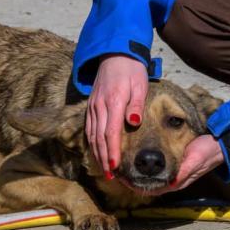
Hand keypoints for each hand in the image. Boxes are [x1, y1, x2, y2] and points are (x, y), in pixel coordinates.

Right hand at [86, 54, 147, 175]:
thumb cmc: (131, 70)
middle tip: (110, 176)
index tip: (115, 167)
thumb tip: (134, 123)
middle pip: (99, 137)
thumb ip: (136, 105)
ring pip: (92, 134)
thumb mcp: (140, 84)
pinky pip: (89, 128)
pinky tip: (97, 152)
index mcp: (113, 101)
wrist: (115, 54)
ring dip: (97, 153)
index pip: (110, 132)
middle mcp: (100, 105)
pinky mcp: (91, 105)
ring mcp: (93, 106)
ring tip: (105, 169)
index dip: (112, 151)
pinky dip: (92, 143)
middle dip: (104, 158)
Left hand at [123, 134, 224, 195]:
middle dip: (131, 179)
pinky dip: (143, 166)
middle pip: (146, 184)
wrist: (220, 144)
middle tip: (114, 170)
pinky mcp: (174, 165)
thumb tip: (171, 185)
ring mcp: (173, 173)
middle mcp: (172, 180)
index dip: (134, 185)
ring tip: (120, 164)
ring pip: (148, 177)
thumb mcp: (195, 159)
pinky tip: (135, 158)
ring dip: (135, 173)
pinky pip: (154, 169)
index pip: (150, 188)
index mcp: (176, 182)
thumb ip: (184, 171)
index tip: (120, 178)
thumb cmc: (207, 151)